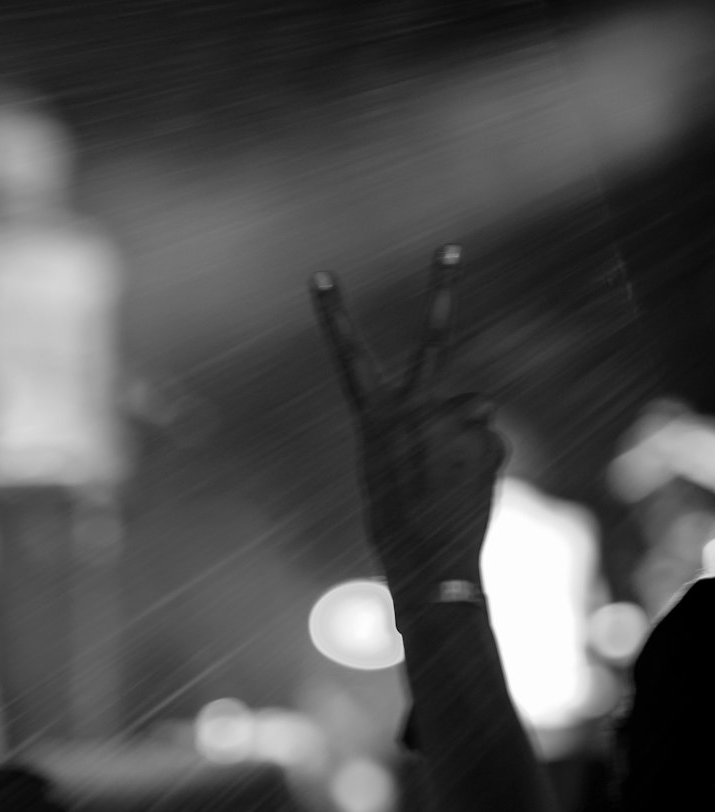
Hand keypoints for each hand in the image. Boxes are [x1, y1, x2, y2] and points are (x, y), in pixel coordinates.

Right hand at [310, 245, 506, 623]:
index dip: (334, 315)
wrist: (429, 563)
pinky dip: (485, 464)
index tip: (321, 274)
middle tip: (449, 248)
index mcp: (373, 416)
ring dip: (468, 441)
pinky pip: (491, 442)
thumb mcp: (387, 468)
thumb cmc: (397, 523)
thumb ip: (416, 429)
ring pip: (472, 414)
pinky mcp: (489, 437)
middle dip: (439, 289)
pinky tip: (470, 491)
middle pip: (431, 337)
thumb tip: (473, 409)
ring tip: (451, 482)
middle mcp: (412, 407)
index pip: (349, 356)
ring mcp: (453, 419)